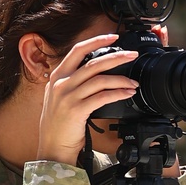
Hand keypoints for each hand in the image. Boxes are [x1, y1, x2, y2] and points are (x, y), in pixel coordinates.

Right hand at [37, 33, 138, 164]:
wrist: (52, 148)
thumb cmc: (58, 125)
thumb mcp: (58, 97)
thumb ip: (71, 82)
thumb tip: (95, 71)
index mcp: (57, 76)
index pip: (77, 50)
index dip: (96, 41)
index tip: (113, 37)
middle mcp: (61, 84)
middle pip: (92, 62)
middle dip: (116, 56)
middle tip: (132, 55)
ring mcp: (68, 97)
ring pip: (100, 79)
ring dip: (120, 78)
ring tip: (133, 82)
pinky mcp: (77, 110)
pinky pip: (102, 97)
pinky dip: (117, 93)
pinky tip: (127, 93)